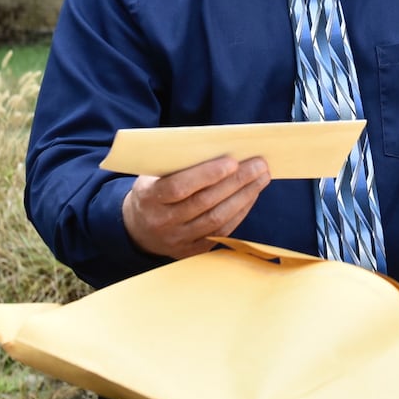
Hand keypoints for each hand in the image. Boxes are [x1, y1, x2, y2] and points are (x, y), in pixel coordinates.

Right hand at [121, 155, 271, 259]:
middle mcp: (161, 222)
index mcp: (148, 197)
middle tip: (259, 165)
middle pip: (204, 203)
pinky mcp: (190, 251)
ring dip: (244, 197)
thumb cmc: (153, 189)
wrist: (138, 228)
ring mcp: (176, 240)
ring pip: (216, 220)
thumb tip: (220, 146)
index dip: (207, 175)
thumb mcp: (154, 173)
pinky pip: (220, 233)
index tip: (233, 161)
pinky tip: (251, 196)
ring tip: (261, 178)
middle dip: (236, 182)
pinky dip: (239, 213)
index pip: (179, 187)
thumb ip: (179, 163)